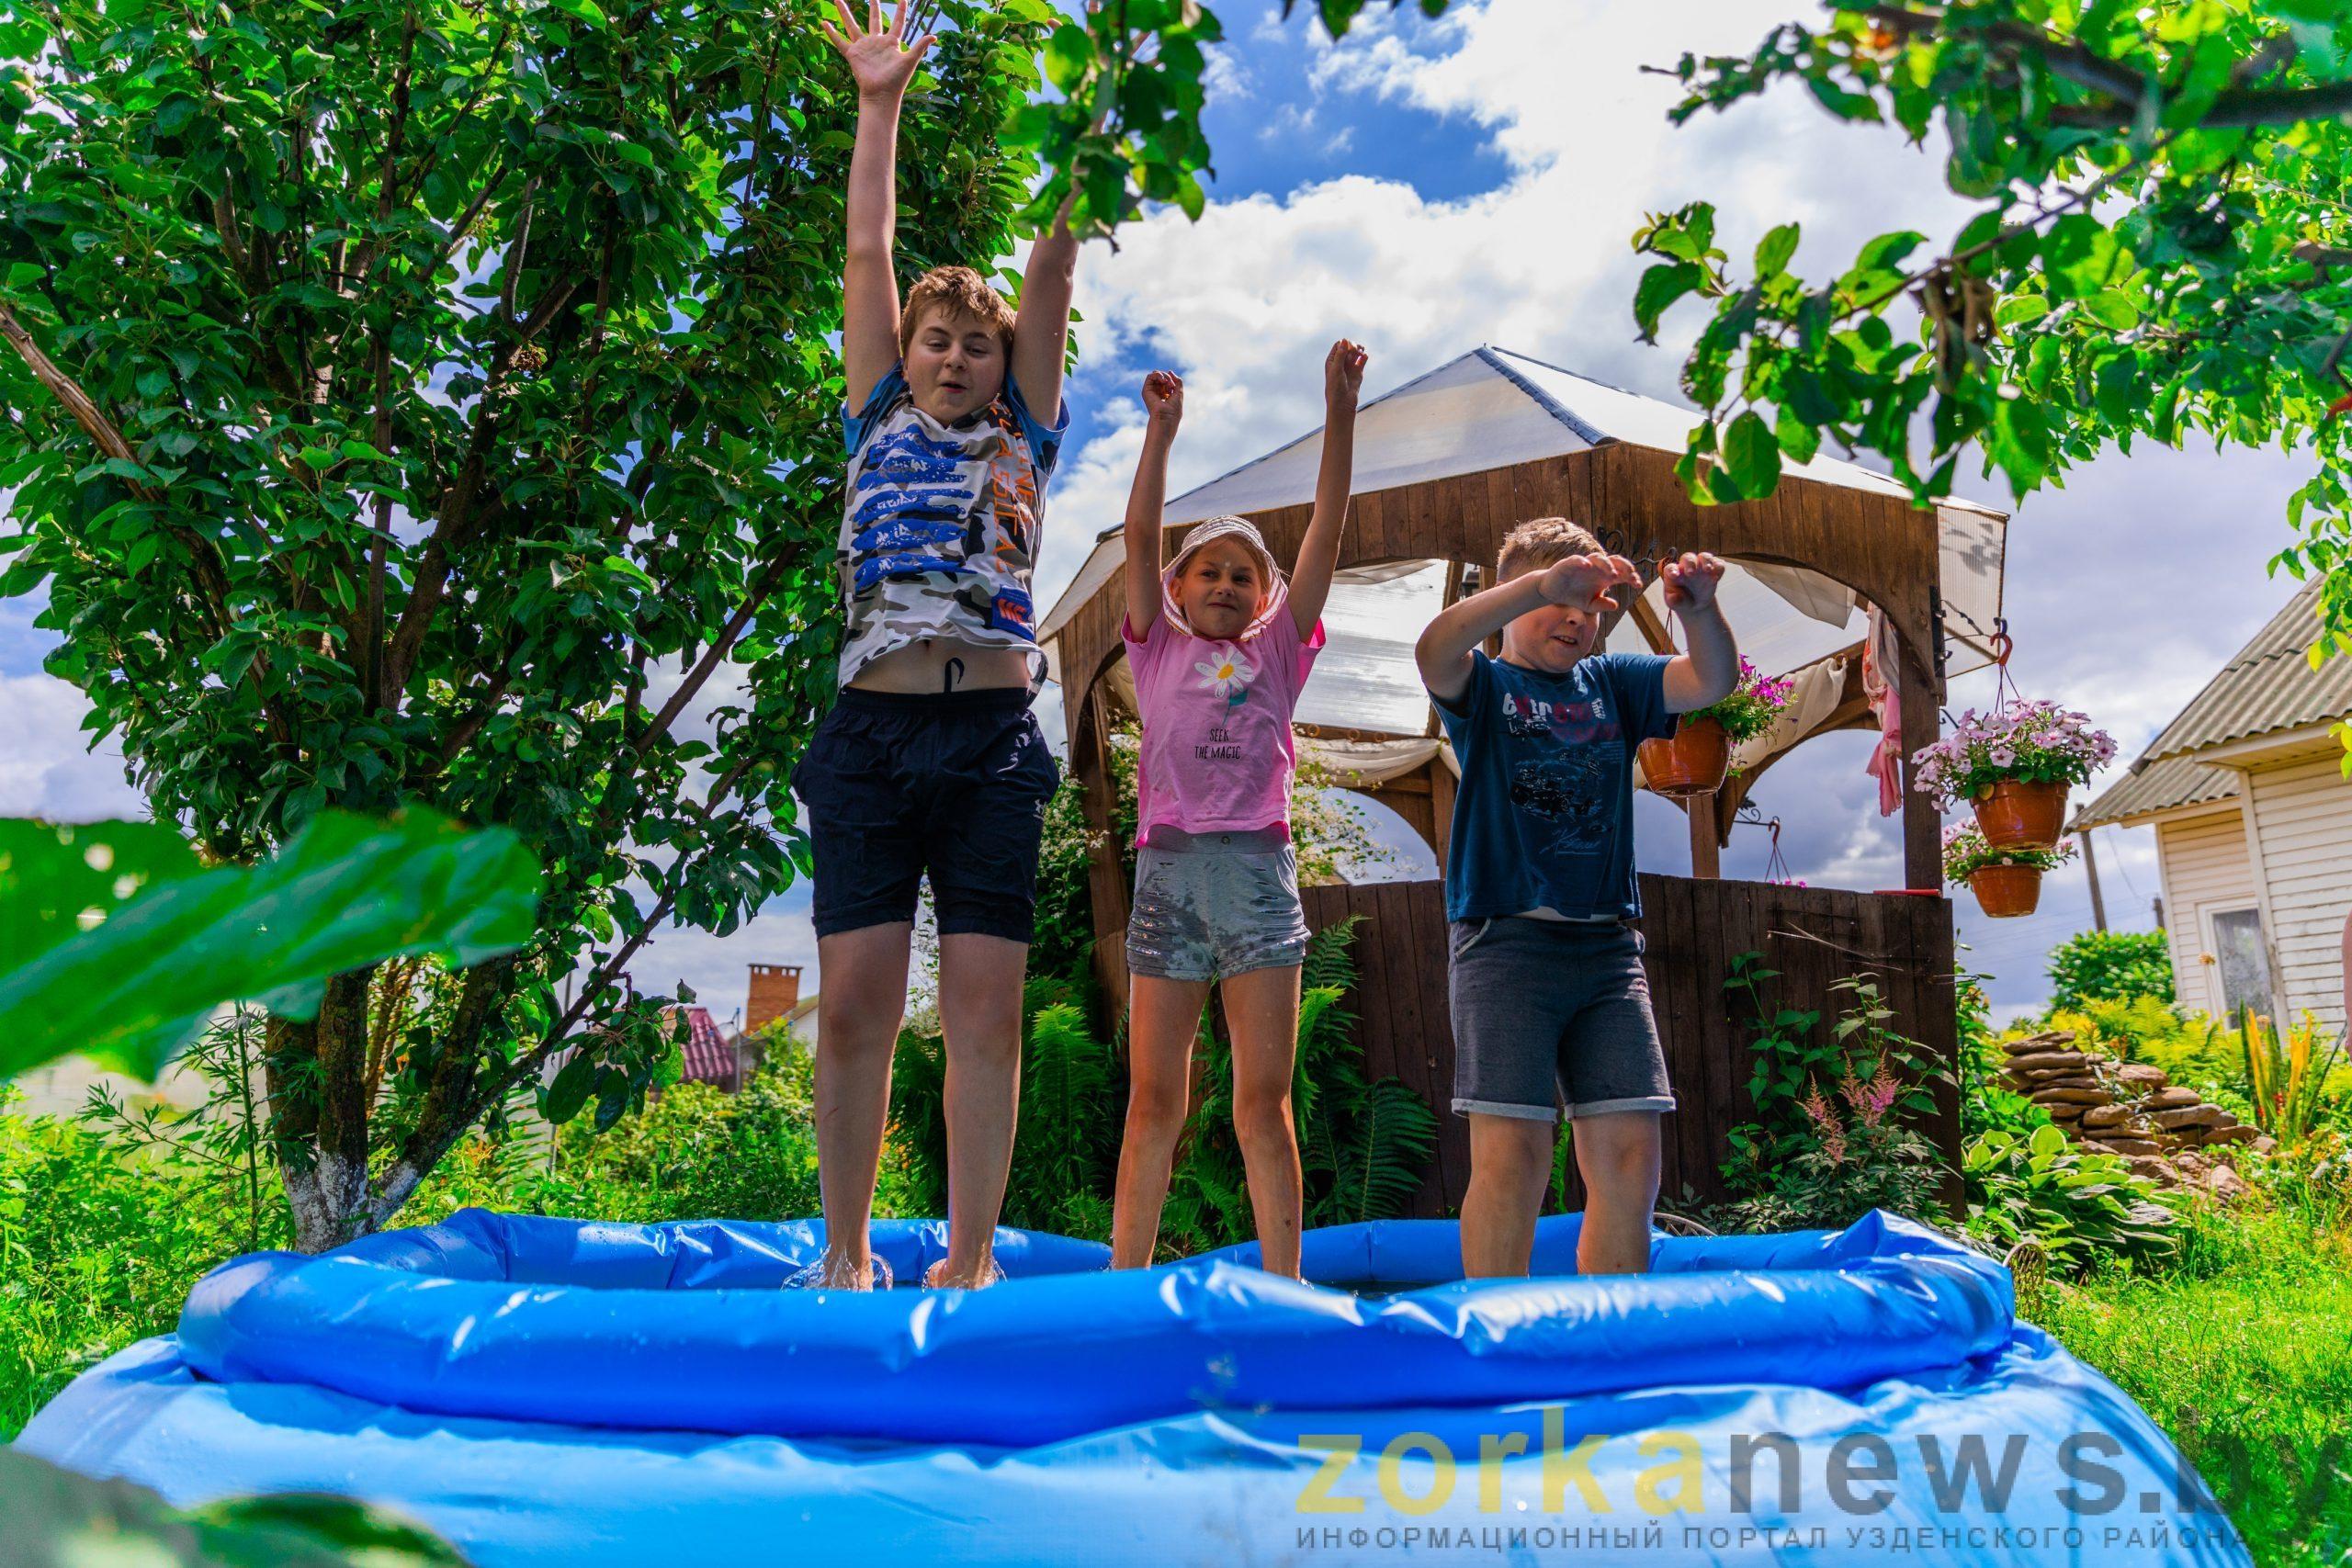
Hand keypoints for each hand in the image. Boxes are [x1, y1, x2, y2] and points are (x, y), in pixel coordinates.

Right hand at [821, 0, 935, 98]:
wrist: (881, 94)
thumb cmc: (897, 80)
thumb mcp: (910, 60)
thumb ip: (920, 46)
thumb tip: (935, 36)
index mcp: (891, 43)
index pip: (897, 23)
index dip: (901, 11)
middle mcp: (877, 42)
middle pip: (874, 20)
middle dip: (873, 7)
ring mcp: (864, 47)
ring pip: (852, 25)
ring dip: (845, 12)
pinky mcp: (853, 54)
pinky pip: (840, 41)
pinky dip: (832, 33)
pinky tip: (824, 23)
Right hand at [1142, 370, 1183, 431]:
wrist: (1166, 417)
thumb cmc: (1173, 409)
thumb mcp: (1179, 392)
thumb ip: (1177, 381)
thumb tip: (1170, 371)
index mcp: (1165, 395)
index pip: (1167, 381)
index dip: (1172, 381)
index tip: (1174, 388)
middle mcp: (1157, 393)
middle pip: (1162, 377)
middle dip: (1168, 378)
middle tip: (1171, 385)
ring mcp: (1151, 391)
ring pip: (1156, 375)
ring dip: (1164, 376)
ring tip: (1167, 383)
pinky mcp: (1146, 390)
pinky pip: (1150, 376)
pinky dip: (1158, 375)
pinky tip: (1163, 380)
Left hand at [1325, 338, 1366, 409]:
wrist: (1343, 403)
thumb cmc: (1335, 387)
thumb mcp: (1336, 369)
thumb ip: (1341, 355)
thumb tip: (1345, 340)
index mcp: (1332, 361)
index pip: (1339, 345)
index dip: (1345, 344)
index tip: (1348, 348)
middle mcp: (1340, 363)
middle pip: (1348, 347)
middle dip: (1353, 347)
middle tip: (1356, 351)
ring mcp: (1349, 368)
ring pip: (1356, 353)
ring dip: (1359, 350)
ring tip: (1361, 352)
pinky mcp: (1358, 373)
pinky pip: (1362, 361)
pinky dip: (1364, 357)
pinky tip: (1364, 357)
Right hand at [1537, 552, 1640, 614]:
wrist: (1553, 592)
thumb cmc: (1574, 596)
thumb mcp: (1590, 605)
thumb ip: (1602, 605)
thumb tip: (1615, 605)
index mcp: (1604, 576)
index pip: (1622, 572)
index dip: (1631, 576)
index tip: (1638, 584)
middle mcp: (1596, 568)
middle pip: (1614, 561)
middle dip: (1624, 566)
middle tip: (1631, 574)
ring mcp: (1583, 564)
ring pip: (1598, 558)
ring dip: (1606, 564)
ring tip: (1613, 573)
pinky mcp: (1569, 564)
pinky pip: (1577, 560)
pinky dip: (1582, 561)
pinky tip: (1587, 566)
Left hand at [1660, 550, 1725, 610]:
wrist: (1695, 603)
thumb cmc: (1681, 600)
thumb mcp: (1675, 603)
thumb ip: (1673, 601)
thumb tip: (1674, 599)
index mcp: (1673, 573)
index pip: (1670, 568)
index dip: (1672, 570)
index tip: (1674, 575)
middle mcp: (1687, 566)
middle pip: (1688, 558)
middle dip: (1690, 563)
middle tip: (1691, 573)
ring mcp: (1701, 567)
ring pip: (1704, 556)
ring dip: (1706, 561)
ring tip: (1708, 569)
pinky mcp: (1713, 570)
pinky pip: (1718, 564)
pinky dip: (1719, 568)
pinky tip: (1717, 577)